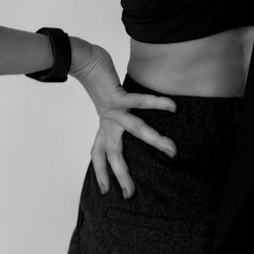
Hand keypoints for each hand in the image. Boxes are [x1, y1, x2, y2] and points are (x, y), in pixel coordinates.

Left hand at [71, 42, 177, 198]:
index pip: (98, 154)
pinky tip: (171, 106)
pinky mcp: (118, 96)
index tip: (105, 190)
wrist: (81, 59)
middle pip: (114, 154)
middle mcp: (107, 121)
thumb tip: (125, 112)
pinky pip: (140, 102)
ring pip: (135, 130)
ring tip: (172, 149)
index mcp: (103, 124)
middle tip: (130, 194)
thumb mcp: (105, 99)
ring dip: (154, 140)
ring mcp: (113, 110)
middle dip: (122, 175)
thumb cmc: (96, 78)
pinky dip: (156, 103)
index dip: (101, 172)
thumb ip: (116, 109)